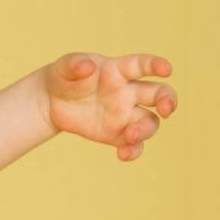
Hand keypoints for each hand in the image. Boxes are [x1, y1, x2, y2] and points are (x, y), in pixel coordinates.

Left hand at [39, 52, 178, 161]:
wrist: (51, 101)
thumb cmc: (64, 77)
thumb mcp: (64, 67)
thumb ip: (75, 64)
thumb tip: (88, 67)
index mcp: (119, 70)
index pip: (142, 65)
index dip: (156, 65)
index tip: (166, 69)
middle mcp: (128, 92)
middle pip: (159, 94)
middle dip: (168, 100)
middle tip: (166, 110)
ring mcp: (125, 114)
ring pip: (149, 122)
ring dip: (145, 130)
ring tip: (130, 136)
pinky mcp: (117, 134)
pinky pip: (134, 145)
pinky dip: (133, 151)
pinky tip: (123, 155)